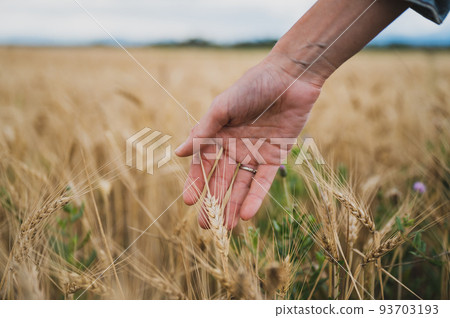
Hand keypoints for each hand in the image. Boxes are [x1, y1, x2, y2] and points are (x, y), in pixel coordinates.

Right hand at [175, 52, 321, 228]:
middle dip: (213, 203)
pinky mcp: (276, 157)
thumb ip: (203, 131)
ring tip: (226, 229)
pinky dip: (255, 197)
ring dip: (233, 206)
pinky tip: (247, 215)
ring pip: (241, 185)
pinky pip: (264, 181)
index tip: (189, 202)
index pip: (204, 164)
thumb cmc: (253, 86)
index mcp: (219, 135)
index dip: (196, 183)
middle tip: (205, 227)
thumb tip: (179, 153)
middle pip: (221, 180)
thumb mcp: (223, 106)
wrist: (290, 77)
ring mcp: (255, 154)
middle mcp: (235, 147)